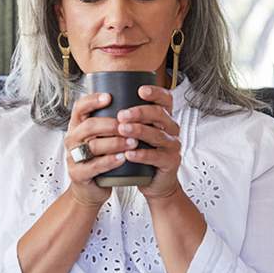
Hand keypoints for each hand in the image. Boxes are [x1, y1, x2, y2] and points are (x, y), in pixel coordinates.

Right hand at [64, 92, 132, 207]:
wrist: (89, 190)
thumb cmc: (99, 159)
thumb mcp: (100, 138)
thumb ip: (109, 122)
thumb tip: (132, 99)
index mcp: (76, 126)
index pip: (79, 107)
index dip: (93, 100)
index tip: (110, 96)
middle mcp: (72, 139)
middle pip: (88, 126)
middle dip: (110, 124)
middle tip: (129, 125)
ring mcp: (73, 157)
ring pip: (92, 146)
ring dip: (114, 143)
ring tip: (133, 142)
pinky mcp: (78, 174)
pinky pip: (94, 166)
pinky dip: (109, 161)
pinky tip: (123, 158)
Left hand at [116, 85, 182, 200]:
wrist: (154, 181)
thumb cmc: (142, 153)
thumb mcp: (137, 133)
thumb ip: (128, 118)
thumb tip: (101, 100)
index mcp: (164, 117)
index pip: (165, 99)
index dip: (155, 93)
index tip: (140, 91)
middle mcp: (171, 129)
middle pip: (160, 114)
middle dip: (140, 113)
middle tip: (122, 115)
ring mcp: (172, 146)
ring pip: (158, 135)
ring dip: (139, 131)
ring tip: (122, 130)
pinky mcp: (170, 162)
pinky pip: (157, 156)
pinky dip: (142, 154)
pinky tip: (129, 153)